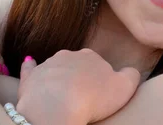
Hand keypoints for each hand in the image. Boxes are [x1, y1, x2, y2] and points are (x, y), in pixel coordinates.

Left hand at [16, 49, 139, 124]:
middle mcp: (69, 55)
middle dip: (79, 76)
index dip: (99, 78)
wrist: (56, 108)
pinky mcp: (30, 78)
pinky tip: (30, 65)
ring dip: (60, 77)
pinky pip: (30, 70)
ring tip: (63, 97)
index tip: (99, 92)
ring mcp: (47, 65)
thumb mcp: (125, 87)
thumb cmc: (93, 97)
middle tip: (83, 96)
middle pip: (76, 64)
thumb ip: (132, 75)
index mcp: (91, 55)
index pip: (98, 63)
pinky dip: (31, 68)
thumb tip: (130, 71)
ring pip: (56, 68)